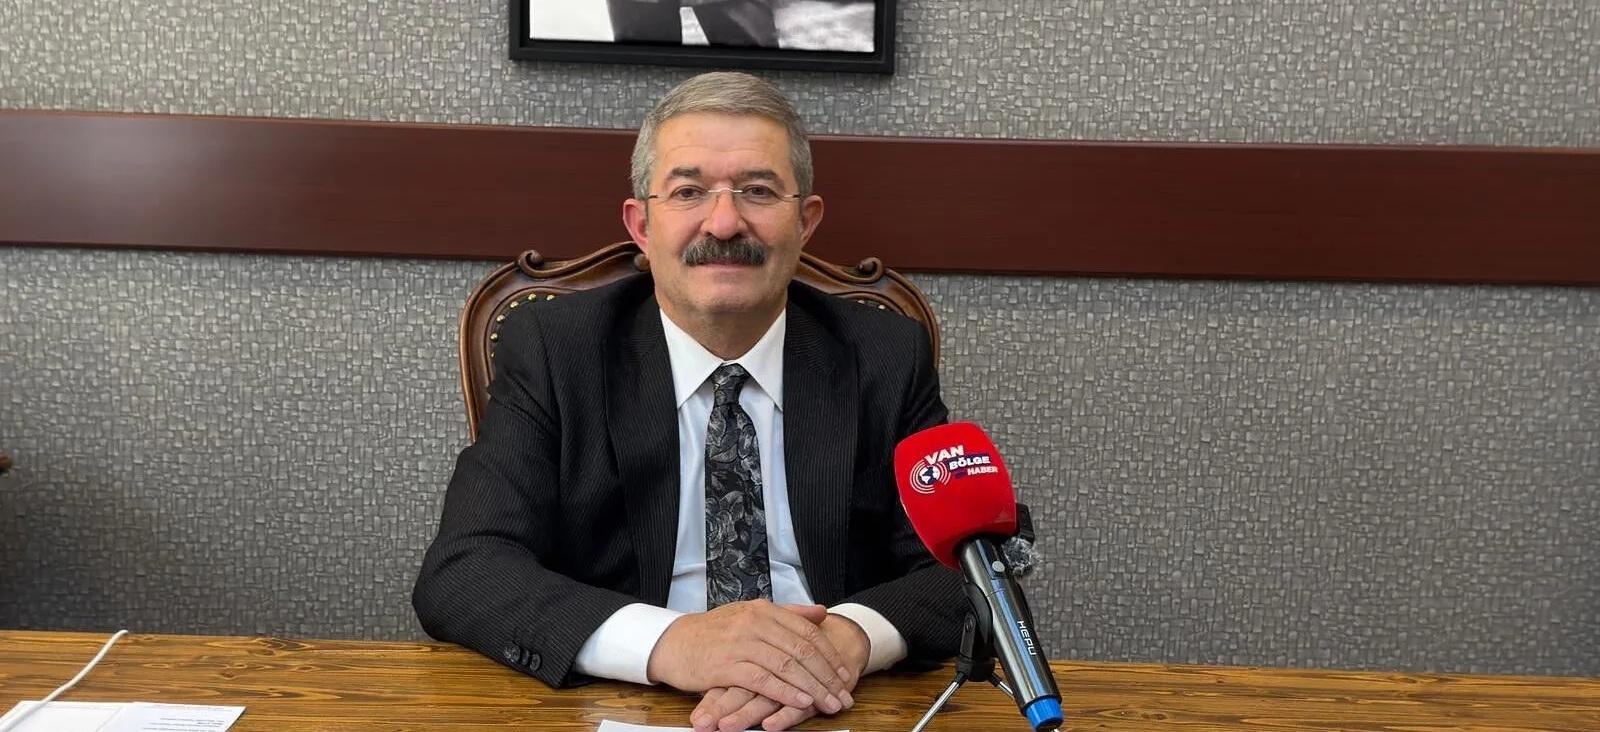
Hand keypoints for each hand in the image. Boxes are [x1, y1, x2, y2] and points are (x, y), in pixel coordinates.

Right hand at [691, 614, 871, 731]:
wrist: (671, 642)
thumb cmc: (712, 633)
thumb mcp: (750, 615)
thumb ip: (787, 614)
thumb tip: (821, 612)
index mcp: (764, 609)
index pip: (808, 632)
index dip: (830, 655)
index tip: (844, 675)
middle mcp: (756, 622)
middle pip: (802, 650)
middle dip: (827, 676)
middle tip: (843, 695)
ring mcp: (741, 642)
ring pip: (787, 665)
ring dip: (812, 688)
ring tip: (829, 704)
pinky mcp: (727, 665)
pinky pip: (763, 680)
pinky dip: (785, 692)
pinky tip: (801, 703)